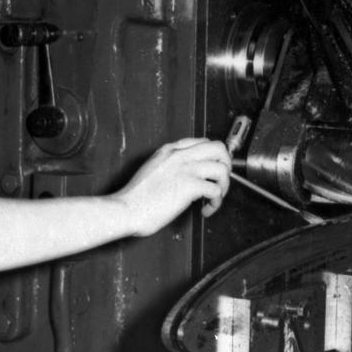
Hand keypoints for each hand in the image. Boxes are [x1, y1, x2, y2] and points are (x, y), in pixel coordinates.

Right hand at [113, 138, 231, 236]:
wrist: (126, 209)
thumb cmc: (136, 197)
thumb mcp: (153, 169)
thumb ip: (170, 166)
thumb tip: (186, 175)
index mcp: (170, 150)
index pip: (203, 142)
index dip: (213, 157)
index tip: (212, 170)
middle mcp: (180, 156)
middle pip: (219, 148)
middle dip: (226, 166)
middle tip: (220, 182)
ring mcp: (186, 169)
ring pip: (222, 169)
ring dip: (223, 186)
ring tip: (214, 198)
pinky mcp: (190, 186)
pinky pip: (216, 190)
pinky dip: (216, 203)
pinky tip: (206, 209)